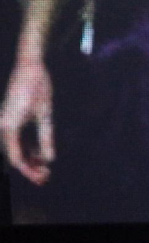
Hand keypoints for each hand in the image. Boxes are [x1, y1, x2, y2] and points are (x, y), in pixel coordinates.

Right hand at [2, 58, 55, 184]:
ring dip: (29, 158)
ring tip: (44, 168)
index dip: (30, 170)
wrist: (29, 65)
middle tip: (46, 177)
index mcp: (9, 127)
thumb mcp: (45, 113)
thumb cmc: (38, 86)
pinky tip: (39, 154)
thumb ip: (46, 137)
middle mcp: (3, 127)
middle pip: (14, 154)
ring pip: (15, 148)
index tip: (44, 177)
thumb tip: (50, 159)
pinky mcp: (10, 119)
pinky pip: (17, 138)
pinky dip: (27, 147)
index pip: (16, 158)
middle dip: (30, 167)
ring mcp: (5, 123)